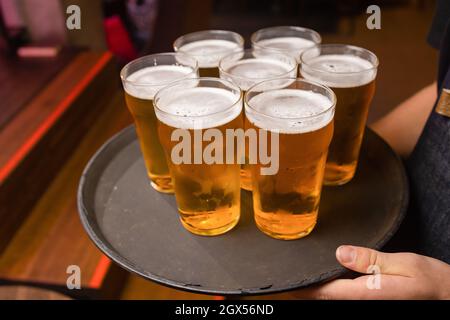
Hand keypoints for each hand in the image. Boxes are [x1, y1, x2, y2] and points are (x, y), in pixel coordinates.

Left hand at [292, 245, 449, 299]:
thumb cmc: (431, 281)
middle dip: (309, 287)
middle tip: (290, 275)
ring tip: (304, 276)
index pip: (326, 293)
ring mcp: (368, 303)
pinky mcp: (373, 301)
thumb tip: (340, 253)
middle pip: (328, 296)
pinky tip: (328, 279)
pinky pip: (346, 296)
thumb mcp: (402, 264)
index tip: (286, 283)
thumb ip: (370, 260)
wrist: (448, 295)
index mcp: (367, 293)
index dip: (304, 288)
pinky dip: (333, 289)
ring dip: (320, 289)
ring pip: (336, 297)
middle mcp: (364, 302)